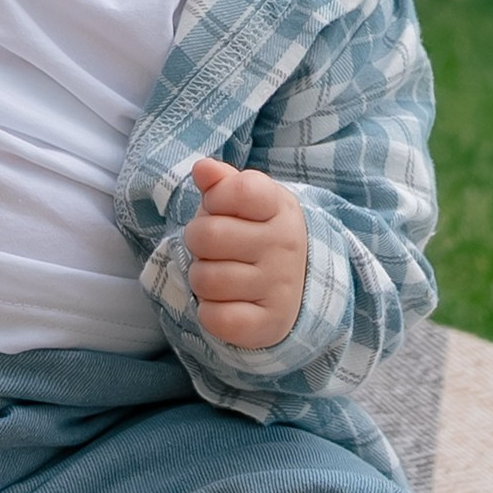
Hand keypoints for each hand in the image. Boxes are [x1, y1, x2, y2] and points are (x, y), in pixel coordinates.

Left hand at [185, 158, 310, 348]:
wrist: (296, 286)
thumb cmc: (253, 232)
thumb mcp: (242, 200)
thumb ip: (220, 181)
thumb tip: (203, 169)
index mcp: (278, 207)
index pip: (239, 190)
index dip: (216, 198)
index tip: (220, 207)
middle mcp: (285, 245)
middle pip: (207, 236)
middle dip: (196, 242)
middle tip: (213, 248)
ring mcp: (280, 285)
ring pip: (205, 280)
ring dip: (201, 279)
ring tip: (220, 274)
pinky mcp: (270, 323)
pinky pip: (216, 318)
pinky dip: (209, 313)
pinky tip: (225, 303)